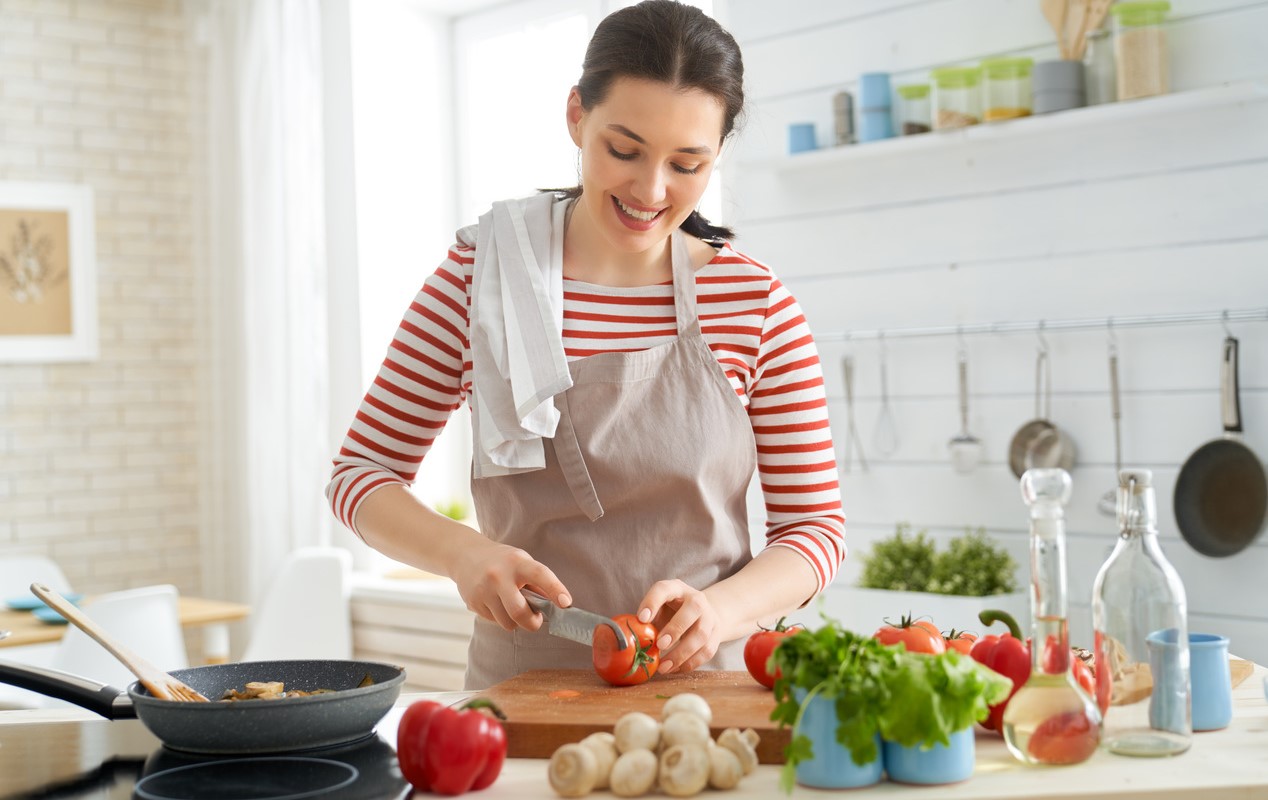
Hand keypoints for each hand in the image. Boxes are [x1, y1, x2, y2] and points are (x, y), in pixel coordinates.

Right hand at [450, 541, 570, 631]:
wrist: (466, 555)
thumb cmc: (502, 561)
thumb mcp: (522, 562)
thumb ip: (538, 583)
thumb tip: (557, 606)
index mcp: (517, 562)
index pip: (540, 575)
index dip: (555, 589)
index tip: (566, 604)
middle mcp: (498, 575)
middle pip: (519, 611)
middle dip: (532, 623)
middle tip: (536, 619)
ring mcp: (483, 590)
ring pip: (507, 622)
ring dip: (515, 621)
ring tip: (512, 606)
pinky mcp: (473, 602)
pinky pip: (494, 621)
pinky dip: (500, 617)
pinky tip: (496, 603)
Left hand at [637, 580, 724, 673]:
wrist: (703, 613)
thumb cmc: (673, 611)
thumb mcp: (660, 607)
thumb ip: (647, 618)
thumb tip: (629, 638)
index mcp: (677, 588)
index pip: (664, 589)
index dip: (652, 602)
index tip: (641, 619)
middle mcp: (697, 599)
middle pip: (693, 609)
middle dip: (676, 628)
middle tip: (659, 645)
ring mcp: (710, 617)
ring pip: (702, 635)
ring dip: (682, 653)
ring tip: (663, 666)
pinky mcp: (716, 635)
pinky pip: (707, 651)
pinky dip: (690, 663)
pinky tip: (674, 669)